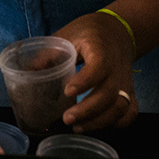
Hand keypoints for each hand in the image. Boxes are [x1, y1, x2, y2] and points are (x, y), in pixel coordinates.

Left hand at [53, 11, 137, 131]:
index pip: (99, 67)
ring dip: (100, 121)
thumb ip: (50, 54)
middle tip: (67, 119)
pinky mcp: (129, 91)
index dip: (85, 81)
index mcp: (101, 50)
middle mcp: (117, 68)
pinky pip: (130, 111)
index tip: (67, 91)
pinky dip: (118, 123)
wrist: (117, 30)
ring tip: (77, 127)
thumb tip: (28, 72)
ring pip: (120, 106)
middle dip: (88, 110)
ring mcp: (126, 82)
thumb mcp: (68, 35)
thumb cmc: (89, 32)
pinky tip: (98, 126)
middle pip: (109, 94)